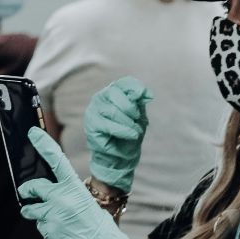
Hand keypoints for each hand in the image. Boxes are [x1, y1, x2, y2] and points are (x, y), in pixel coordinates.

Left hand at [17, 129, 153, 238]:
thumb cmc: (101, 229)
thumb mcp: (89, 206)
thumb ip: (70, 197)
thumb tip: (53, 195)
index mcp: (74, 189)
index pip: (57, 161)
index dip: (44, 145)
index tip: (33, 134)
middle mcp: (60, 199)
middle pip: (33, 187)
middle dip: (28, 191)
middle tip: (28, 194)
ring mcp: (52, 215)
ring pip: (31, 210)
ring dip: (36, 213)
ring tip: (53, 221)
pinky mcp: (47, 230)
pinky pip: (40, 226)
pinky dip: (47, 228)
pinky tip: (62, 233)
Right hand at [84, 76, 151, 194]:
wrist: (122, 156)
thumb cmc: (130, 133)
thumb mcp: (139, 116)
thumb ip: (140, 103)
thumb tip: (148, 94)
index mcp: (113, 93)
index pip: (124, 83)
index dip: (136, 88)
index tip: (148, 96)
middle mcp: (100, 99)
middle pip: (116, 93)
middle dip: (131, 108)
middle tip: (137, 120)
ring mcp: (93, 111)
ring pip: (112, 110)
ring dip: (129, 123)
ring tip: (135, 132)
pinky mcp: (91, 126)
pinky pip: (108, 125)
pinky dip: (124, 131)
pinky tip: (131, 136)